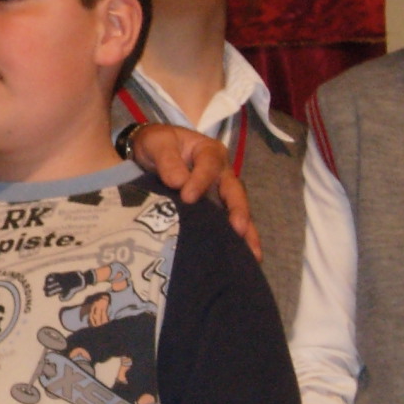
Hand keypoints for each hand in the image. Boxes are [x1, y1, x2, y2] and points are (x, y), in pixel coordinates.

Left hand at [127, 125, 259, 259]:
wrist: (150, 152)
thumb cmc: (157, 144)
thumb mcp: (158, 143)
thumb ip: (167, 160)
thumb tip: (178, 182)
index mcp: (209, 152)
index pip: (209, 165)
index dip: (201, 181)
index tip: (187, 198)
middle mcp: (221, 173)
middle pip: (234, 191)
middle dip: (238, 211)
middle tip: (238, 229)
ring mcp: (220, 193)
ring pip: (236, 211)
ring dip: (245, 232)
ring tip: (252, 255)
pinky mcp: (214, 210)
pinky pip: (226, 224)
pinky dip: (235, 241)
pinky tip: (241, 259)